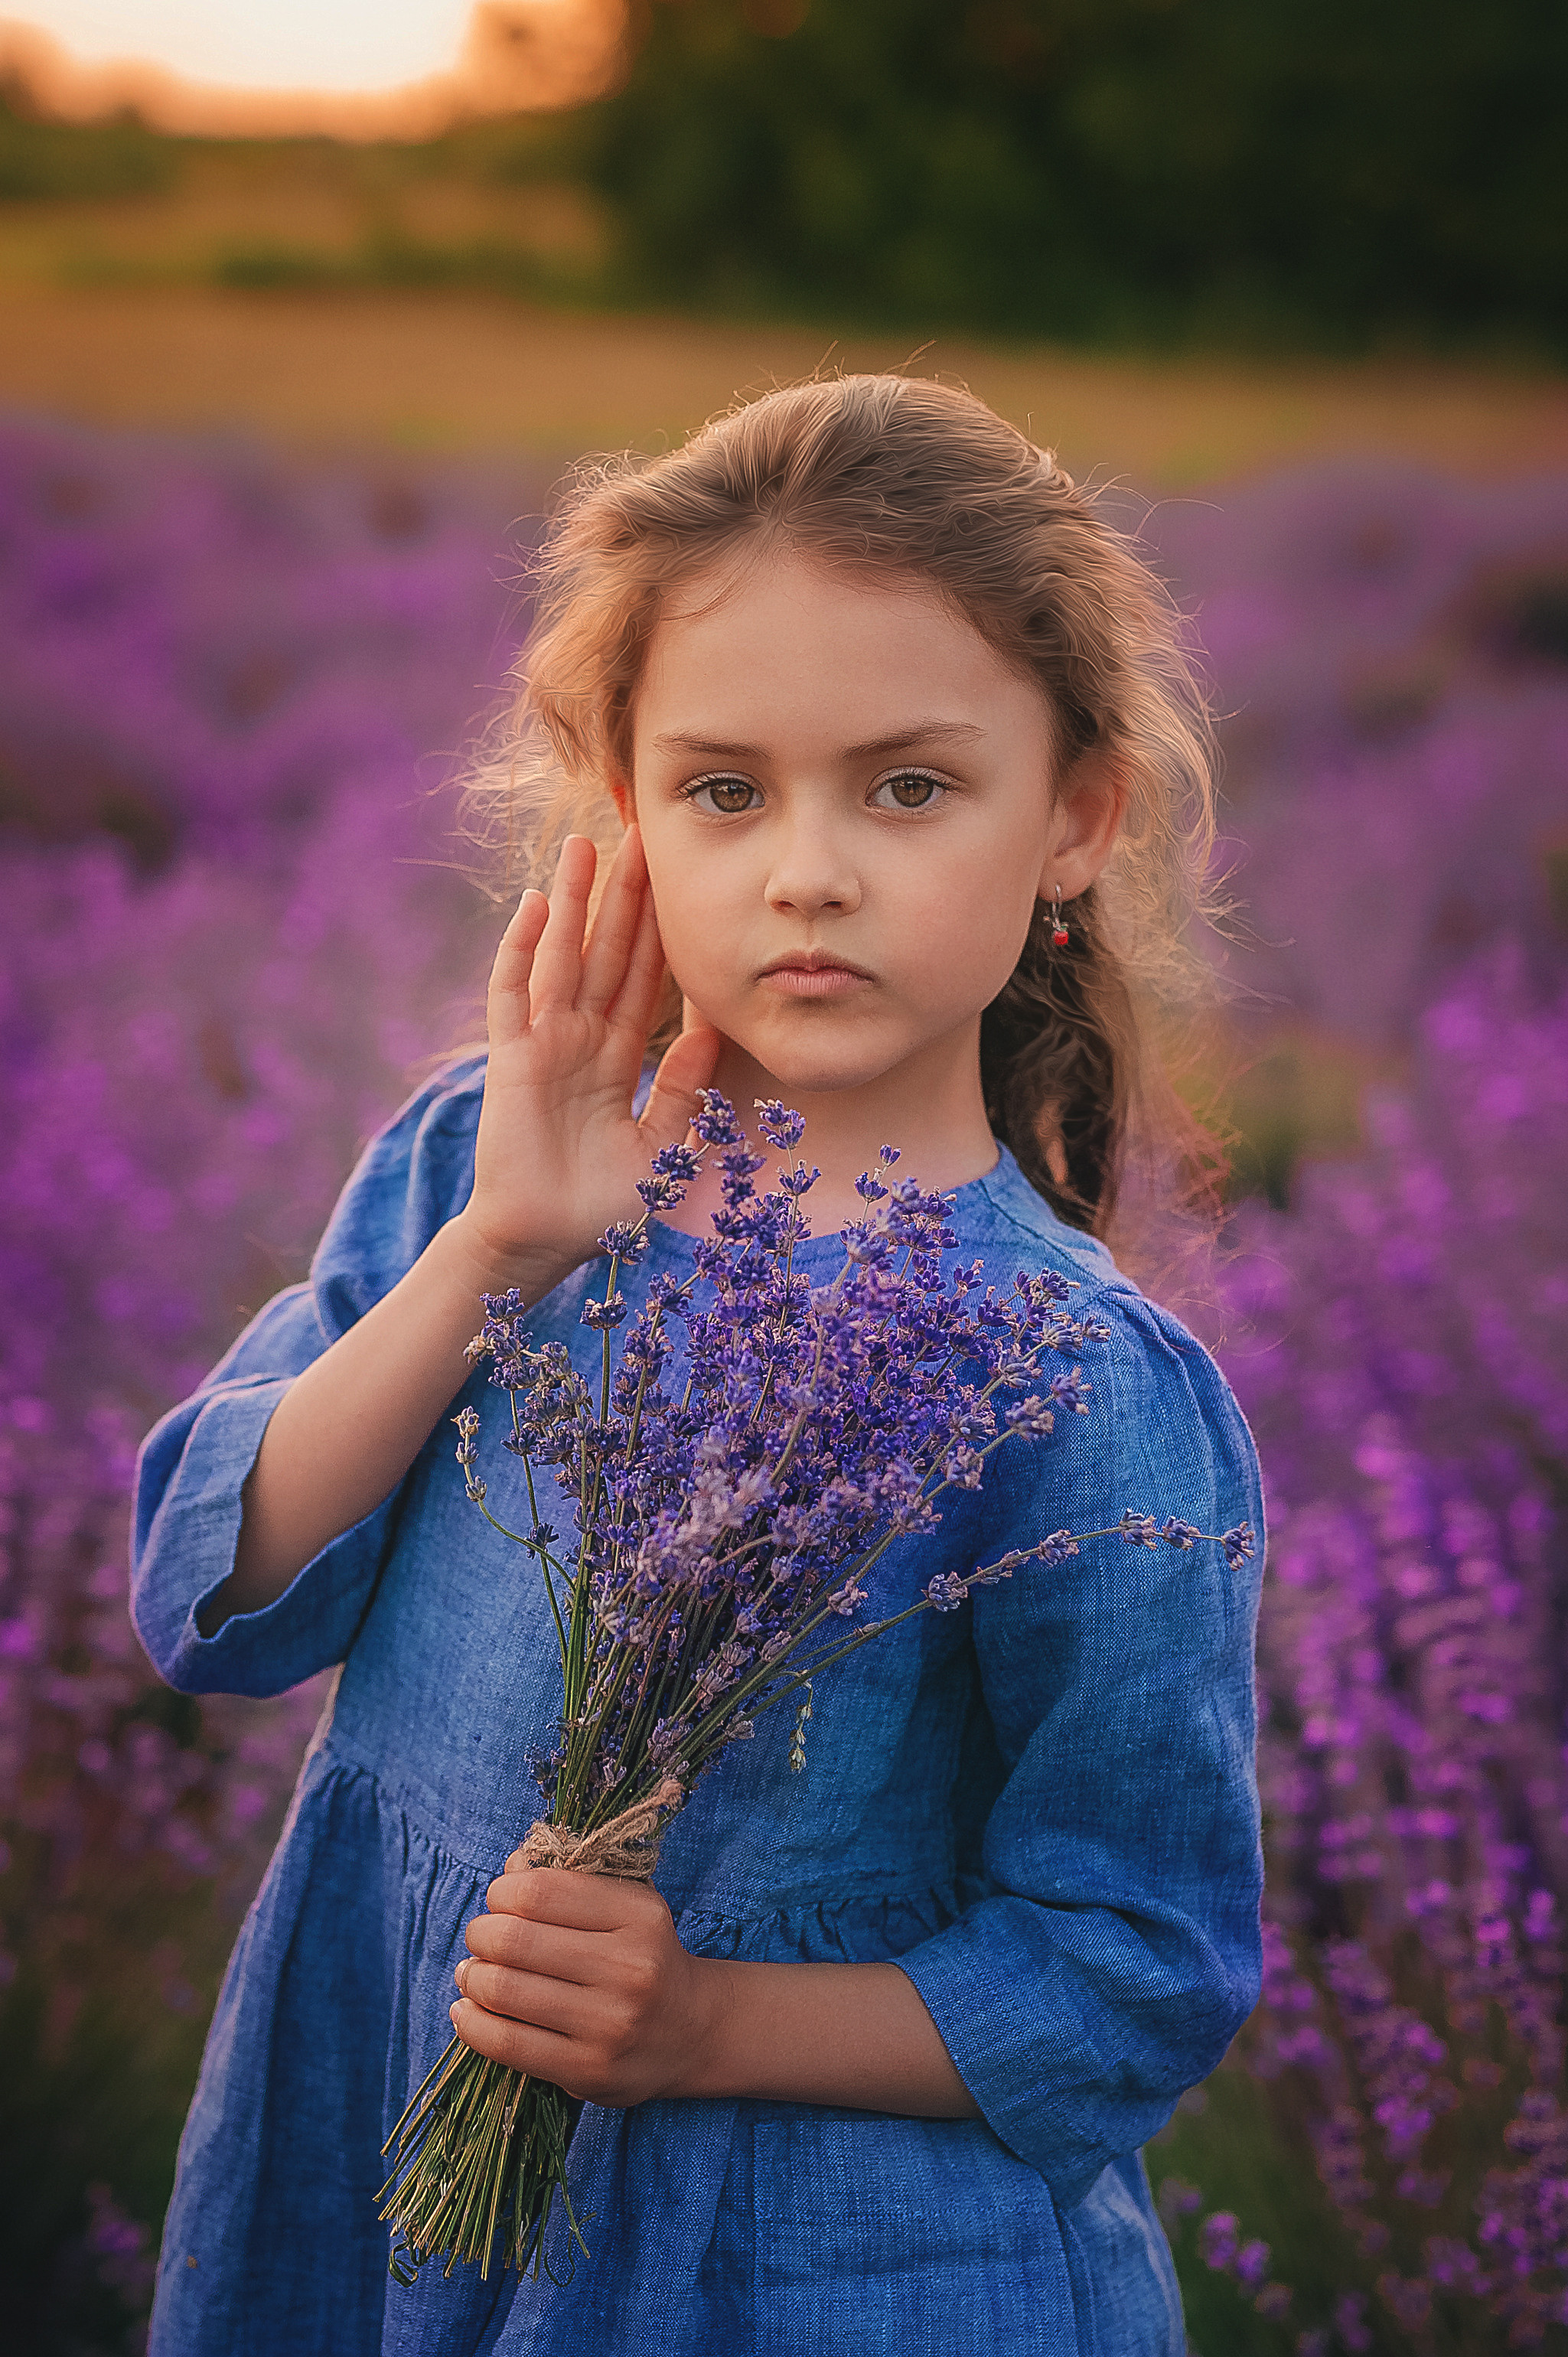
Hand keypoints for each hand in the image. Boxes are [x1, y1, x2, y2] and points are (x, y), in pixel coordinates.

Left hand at [450, 1861, 726, 2107]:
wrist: (690, 2031)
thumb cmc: (642, 1956)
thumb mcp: (624, 1906)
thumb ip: (569, 1880)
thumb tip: (509, 1867)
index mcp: (639, 1916)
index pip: (540, 1891)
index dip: (503, 1892)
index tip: (499, 1900)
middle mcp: (630, 1969)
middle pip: (514, 1939)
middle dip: (481, 1934)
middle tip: (480, 1938)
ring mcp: (609, 2024)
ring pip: (505, 1990)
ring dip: (472, 1976)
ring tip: (473, 1973)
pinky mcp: (588, 2070)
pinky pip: (508, 2044)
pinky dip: (472, 2023)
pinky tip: (467, 2009)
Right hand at [453, 828, 720, 1292]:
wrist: (545, 1244)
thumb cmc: (603, 1207)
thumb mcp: (663, 1145)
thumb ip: (685, 1088)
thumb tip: (715, 1027)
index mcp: (616, 1058)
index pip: (644, 980)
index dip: (660, 930)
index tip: (679, 880)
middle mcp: (579, 1040)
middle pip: (607, 952)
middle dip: (624, 895)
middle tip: (642, 833)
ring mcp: (543, 1044)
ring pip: (563, 956)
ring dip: (573, 901)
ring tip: (586, 843)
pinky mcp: (511, 1058)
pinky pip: (514, 994)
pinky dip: (522, 949)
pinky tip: (535, 905)